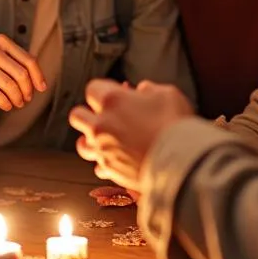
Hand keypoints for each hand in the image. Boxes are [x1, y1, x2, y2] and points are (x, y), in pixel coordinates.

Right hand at [0, 34, 46, 110]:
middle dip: (28, 90)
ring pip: (11, 86)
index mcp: (0, 42)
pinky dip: (6, 103)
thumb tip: (33, 76)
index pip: (28, 60)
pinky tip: (6, 106)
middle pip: (22, 74)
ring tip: (17, 103)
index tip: (41, 88)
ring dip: (18, 99)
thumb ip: (9, 57)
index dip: (38, 76)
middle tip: (27, 99)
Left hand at [69, 79, 193, 189]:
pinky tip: (116, 159)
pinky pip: (98, 166)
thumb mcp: (167, 94)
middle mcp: (101, 124)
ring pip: (81, 144)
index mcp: (112, 100)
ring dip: (90, 140)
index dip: (104, 90)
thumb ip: (150, 90)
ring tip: (103, 139)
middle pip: (77, 116)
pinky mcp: (111, 170)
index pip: (92, 88)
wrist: (180, 162)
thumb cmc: (174, 124)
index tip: (117, 93)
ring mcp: (103, 149)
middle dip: (88, 114)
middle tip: (105, 115)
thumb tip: (142, 90)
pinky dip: (105, 163)